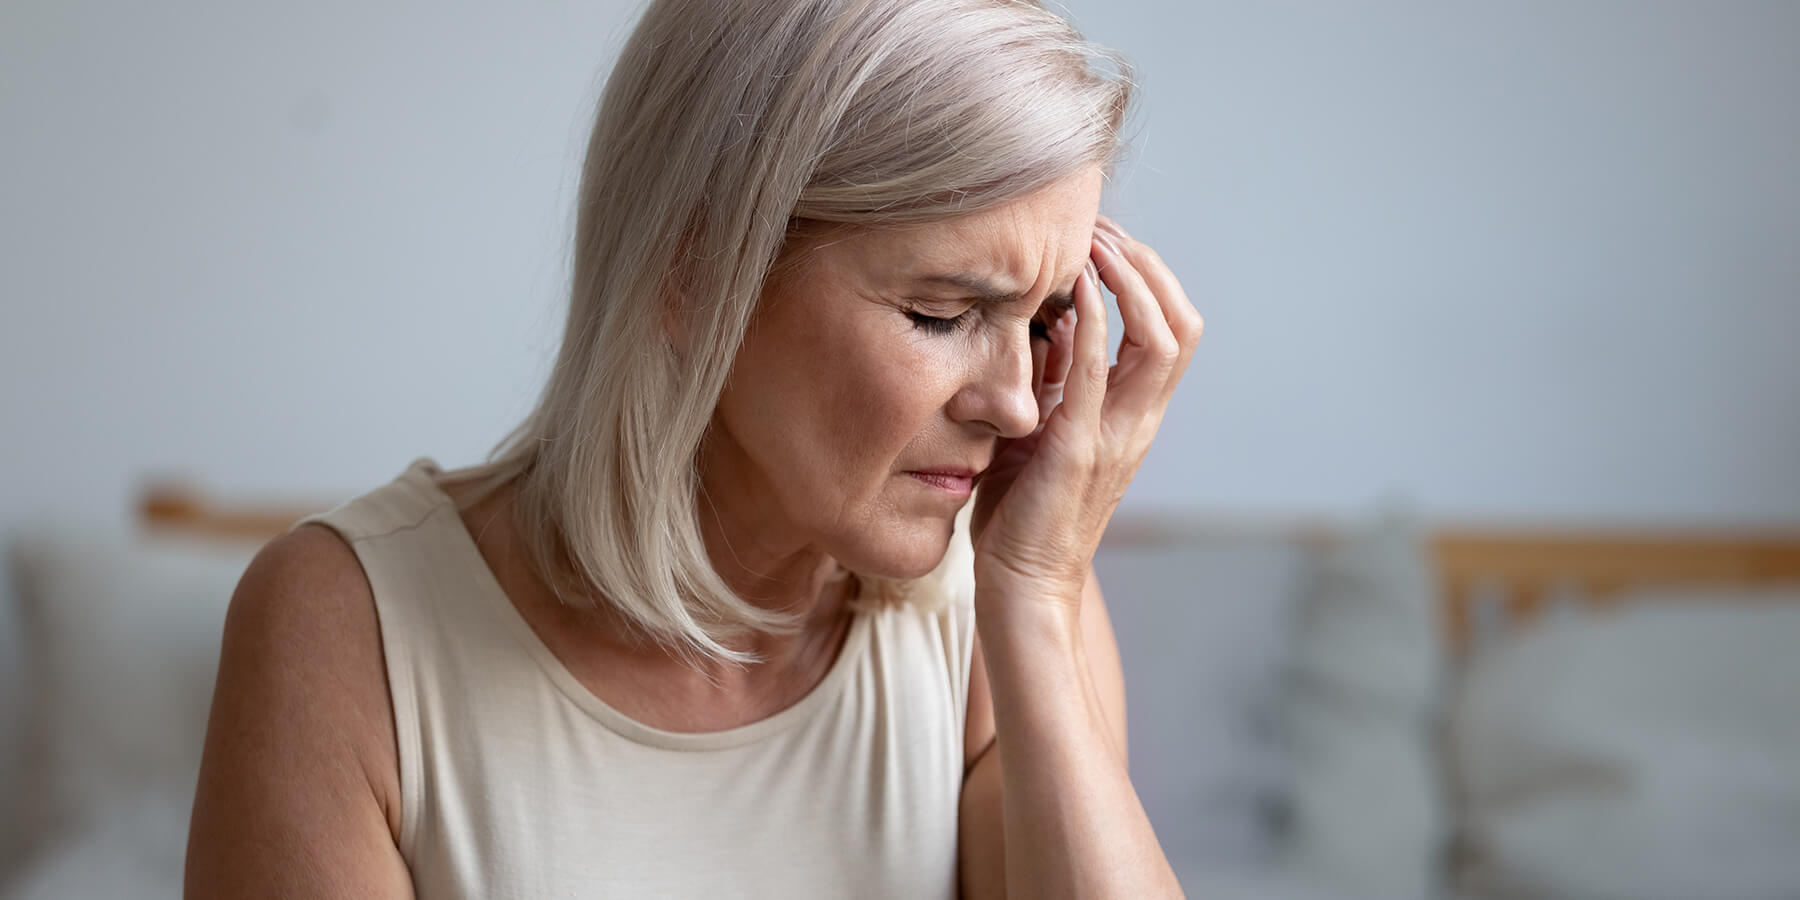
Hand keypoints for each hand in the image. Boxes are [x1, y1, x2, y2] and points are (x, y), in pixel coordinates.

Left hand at [968, 216, 1203, 616]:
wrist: (1023, 584)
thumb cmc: (1024, 511)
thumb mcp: (1044, 429)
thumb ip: (1056, 381)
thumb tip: (1045, 322)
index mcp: (1135, 415)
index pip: (1171, 328)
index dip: (1148, 276)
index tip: (1103, 239)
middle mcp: (1139, 421)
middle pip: (1181, 323)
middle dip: (1146, 265)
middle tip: (1100, 229)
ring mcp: (1116, 435)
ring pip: (1161, 340)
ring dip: (1129, 282)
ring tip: (1093, 245)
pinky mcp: (1078, 450)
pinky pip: (1098, 375)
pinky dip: (1093, 324)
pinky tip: (1072, 288)